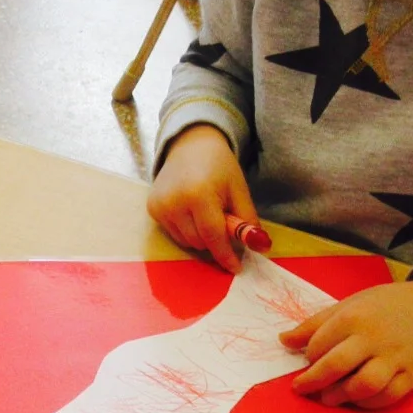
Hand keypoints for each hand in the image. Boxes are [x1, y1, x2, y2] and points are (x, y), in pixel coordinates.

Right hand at [147, 125, 260, 272]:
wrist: (190, 145)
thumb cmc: (219, 166)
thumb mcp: (239, 190)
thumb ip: (247, 220)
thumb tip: (260, 247)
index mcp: (198, 195)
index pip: (213, 236)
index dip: (226, 255)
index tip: (237, 267)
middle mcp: (174, 203)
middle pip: (199, 242)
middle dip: (215, 240)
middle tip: (223, 220)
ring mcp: (160, 207)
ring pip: (186, 241)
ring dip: (200, 236)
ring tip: (205, 213)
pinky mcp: (152, 209)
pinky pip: (174, 234)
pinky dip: (186, 229)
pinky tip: (190, 210)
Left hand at [280, 275, 412, 408]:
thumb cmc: (380, 307)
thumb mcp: (346, 306)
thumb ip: (313, 325)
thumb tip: (283, 341)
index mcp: (354, 318)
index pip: (319, 346)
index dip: (308, 358)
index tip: (308, 362)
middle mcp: (374, 338)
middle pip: (337, 366)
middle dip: (313, 382)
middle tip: (301, 388)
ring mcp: (396, 358)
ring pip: (364, 386)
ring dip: (340, 396)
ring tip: (328, 397)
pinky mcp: (412, 375)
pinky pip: (388, 397)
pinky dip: (367, 403)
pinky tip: (355, 398)